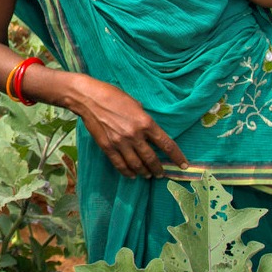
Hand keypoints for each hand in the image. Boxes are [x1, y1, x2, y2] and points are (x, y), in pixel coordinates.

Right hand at [61, 75, 186, 178]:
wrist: (89, 98)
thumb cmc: (113, 95)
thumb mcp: (136, 104)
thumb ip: (144, 120)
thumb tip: (150, 131)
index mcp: (145, 122)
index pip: (166, 144)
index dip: (176, 157)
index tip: (182, 164)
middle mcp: (135, 135)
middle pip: (151, 158)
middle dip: (159, 168)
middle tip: (162, 173)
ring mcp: (120, 143)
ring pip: (137, 165)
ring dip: (145, 172)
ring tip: (148, 175)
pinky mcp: (108, 147)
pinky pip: (120, 164)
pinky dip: (127, 172)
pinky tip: (132, 175)